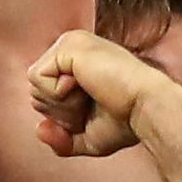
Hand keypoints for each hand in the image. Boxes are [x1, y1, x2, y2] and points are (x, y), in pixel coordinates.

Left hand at [27, 28, 173, 157]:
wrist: (147, 109)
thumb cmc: (126, 121)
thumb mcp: (88, 137)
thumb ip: (61, 139)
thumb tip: (39, 129)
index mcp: (76, 63)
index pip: (43, 95)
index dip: (62, 115)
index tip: (93, 109)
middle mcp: (72, 48)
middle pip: (35, 92)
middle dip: (60, 111)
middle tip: (93, 102)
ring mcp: (70, 42)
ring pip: (34, 86)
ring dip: (62, 103)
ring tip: (93, 93)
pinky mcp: (69, 44)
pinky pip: (36, 77)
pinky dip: (57, 93)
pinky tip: (85, 85)